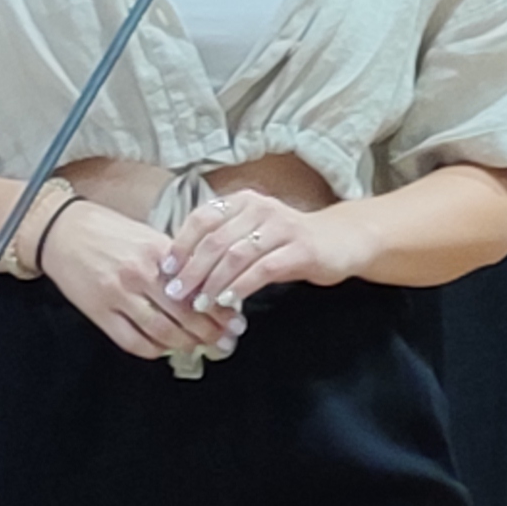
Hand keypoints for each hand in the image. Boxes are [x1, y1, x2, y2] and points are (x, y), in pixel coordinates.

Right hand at [41, 198, 235, 361]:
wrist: (62, 231)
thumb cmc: (108, 231)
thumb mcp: (147, 236)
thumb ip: (175, 260)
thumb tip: (207, 286)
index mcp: (157, 252)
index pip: (197, 287)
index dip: (219, 308)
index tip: (234, 320)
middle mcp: (139, 274)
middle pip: (184, 314)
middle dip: (210, 332)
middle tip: (226, 342)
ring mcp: (118, 296)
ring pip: (162, 332)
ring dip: (186, 344)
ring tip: (201, 348)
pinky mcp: (99, 312)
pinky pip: (132, 342)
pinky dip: (153, 350)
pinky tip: (165, 349)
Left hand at [164, 188, 368, 315]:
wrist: (340, 240)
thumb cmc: (289, 242)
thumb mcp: (253, 234)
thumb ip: (222, 243)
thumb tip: (182, 269)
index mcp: (243, 201)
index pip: (202, 219)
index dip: (181, 245)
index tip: (166, 270)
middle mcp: (261, 208)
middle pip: (215, 240)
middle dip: (192, 270)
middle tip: (177, 294)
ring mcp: (282, 227)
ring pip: (236, 255)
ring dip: (214, 282)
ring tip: (200, 303)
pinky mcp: (300, 249)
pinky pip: (263, 269)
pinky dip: (241, 287)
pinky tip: (229, 302)